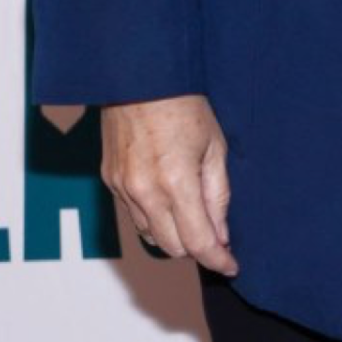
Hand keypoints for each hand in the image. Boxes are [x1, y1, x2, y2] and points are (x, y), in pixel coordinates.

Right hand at [101, 93, 237, 275]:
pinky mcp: (109, 180)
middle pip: (173, 248)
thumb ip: (218, 195)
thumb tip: (221, 235)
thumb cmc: (184, 104)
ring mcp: (122, 187)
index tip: (231, 266)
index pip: (198, 243)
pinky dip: (152, 217)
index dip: (218, 260)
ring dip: (173, 234)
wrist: (140, 75)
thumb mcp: (215, 146)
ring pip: (150, 236)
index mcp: (176, 182)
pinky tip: (167, 198)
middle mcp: (144, 191)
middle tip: (215, 234)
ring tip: (191, 213)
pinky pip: (133, 216)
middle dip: (197, 247)